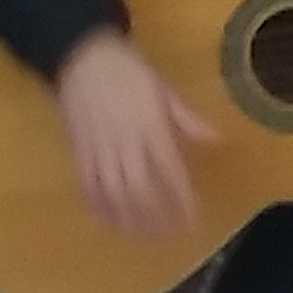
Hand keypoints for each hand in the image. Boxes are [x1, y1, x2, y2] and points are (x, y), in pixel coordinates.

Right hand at [48, 29, 213, 241]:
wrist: (80, 55)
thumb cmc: (128, 69)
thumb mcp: (162, 87)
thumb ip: (186, 117)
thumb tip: (214, 138)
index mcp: (149, 126)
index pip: (169, 172)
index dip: (180, 199)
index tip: (191, 219)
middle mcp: (124, 144)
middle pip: (140, 192)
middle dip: (155, 219)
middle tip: (169, 236)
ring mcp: (98, 150)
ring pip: (113, 195)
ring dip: (128, 220)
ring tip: (143, 237)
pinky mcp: (78, 152)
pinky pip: (87, 187)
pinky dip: (99, 208)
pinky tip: (109, 221)